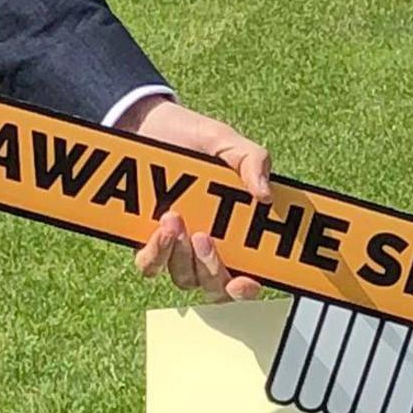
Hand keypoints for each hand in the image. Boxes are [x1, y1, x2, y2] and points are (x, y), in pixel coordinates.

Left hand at [120, 95, 270, 300]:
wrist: (147, 123)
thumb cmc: (194, 137)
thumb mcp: (227, 142)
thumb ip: (253, 160)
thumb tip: (266, 195)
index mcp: (235, 232)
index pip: (246, 276)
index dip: (247, 289)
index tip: (245, 281)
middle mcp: (207, 249)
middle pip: (214, 285)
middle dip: (211, 269)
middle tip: (203, 236)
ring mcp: (177, 249)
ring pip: (183, 277)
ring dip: (181, 256)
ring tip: (174, 217)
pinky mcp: (147, 242)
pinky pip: (150, 266)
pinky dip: (155, 252)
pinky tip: (159, 227)